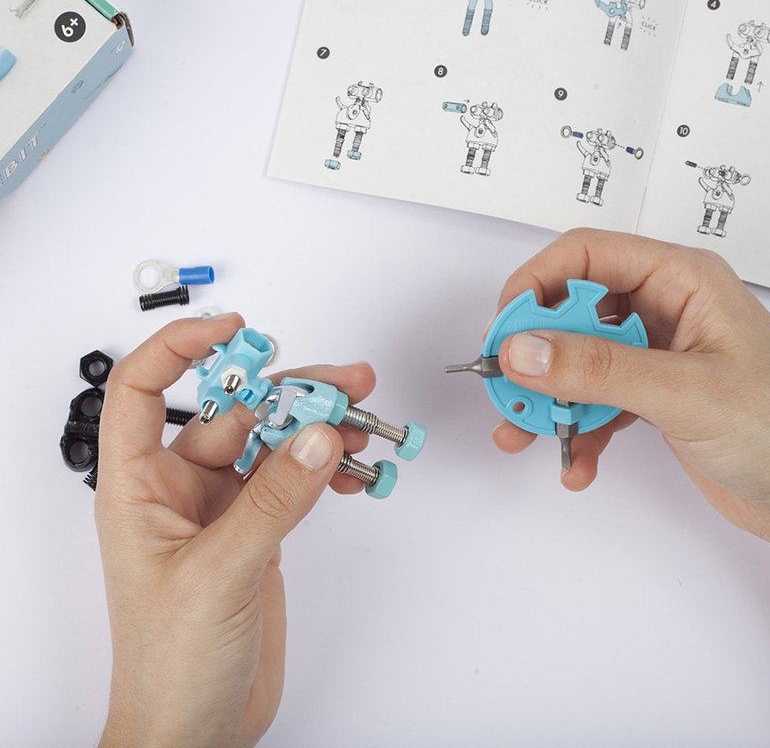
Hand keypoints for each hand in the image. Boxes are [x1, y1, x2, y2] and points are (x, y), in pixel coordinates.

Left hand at [95, 314, 376, 747]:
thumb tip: (315, 439)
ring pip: (273, 443)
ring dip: (318, 428)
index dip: (182, 348)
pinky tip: (353, 471)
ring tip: (362, 422)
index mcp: (139, 488)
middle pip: (234, 412)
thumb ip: (271, 503)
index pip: (144, 390)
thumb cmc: (170, 664)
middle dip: (290, 393)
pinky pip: (296, 479)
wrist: (198, 729)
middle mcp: (181, 488)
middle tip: (344, 386)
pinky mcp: (259, 529)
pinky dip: (326, 470)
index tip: (234, 330)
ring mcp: (224, 507)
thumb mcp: (218, 575)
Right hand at [490, 229, 769, 575]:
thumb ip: (597, 368)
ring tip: (525, 433)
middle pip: (572, 311)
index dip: (536, 285)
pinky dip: (578, 431)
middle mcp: (663, 308)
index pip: (585, 255)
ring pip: (576, 361)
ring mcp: (655, 353)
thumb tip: (523, 350)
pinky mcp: (650, 394)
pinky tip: (578, 463)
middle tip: (507, 386)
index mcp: (680, 280)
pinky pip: (594, 401)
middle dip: (534, 353)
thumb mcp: (682, 391)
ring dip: (547, 399)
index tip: (504, 329)